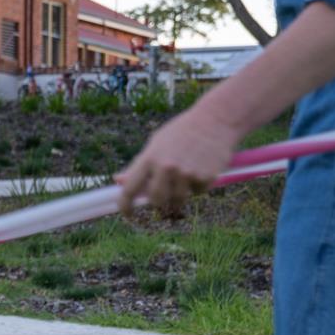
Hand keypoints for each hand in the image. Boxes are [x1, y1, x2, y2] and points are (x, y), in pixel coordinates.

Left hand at [117, 109, 241, 213]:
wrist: (215, 120)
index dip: (125, 205)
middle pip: (156, 200)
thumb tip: (118, 181)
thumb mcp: (156, 143)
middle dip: (159, 201)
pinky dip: (198, 185)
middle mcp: (166, 167)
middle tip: (165, 194)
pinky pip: (198, 192)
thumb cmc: (182, 131)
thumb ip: (140, 165)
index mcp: (149, 158)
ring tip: (186, 173)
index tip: (127, 214)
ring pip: (178, 200)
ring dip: (180, 193)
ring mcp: (186, 173)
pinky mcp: (205, 177)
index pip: (130, 188)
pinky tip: (202, 167)